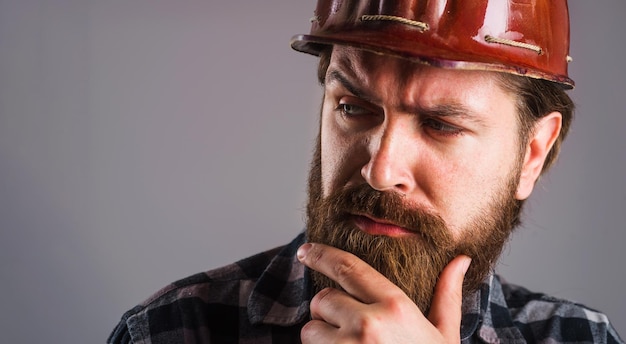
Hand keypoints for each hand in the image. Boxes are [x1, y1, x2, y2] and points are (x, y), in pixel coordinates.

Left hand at [297, 243, 470, 342]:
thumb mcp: (444, 336)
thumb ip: (447, 295)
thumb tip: (459, 260)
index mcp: (394, 307)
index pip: (347, 268)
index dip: (322, 255)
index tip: (307, 251)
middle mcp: (367, 324)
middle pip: (322, 300)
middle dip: (328, 311)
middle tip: (349, 329)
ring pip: (310, 330)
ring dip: (321, 339)